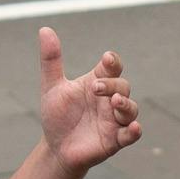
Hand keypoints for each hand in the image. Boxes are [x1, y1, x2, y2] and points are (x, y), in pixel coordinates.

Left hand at [35, 28, 141, 171]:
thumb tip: (44, 30)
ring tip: (115, 101)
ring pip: (131, 108)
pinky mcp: (115, 140)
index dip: (112, 61)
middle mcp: (109, 99)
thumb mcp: (52, 87)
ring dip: (126, 104)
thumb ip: (51, 60)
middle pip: (122, 85)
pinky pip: (131, 134)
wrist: (55, 148)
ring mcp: (114, 120)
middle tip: (95, 88)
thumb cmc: (58, 116)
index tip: (106, 59)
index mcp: (97, 82)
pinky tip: (134, 127)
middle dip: (112, 84)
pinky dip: (134, 130)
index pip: (112, 67)